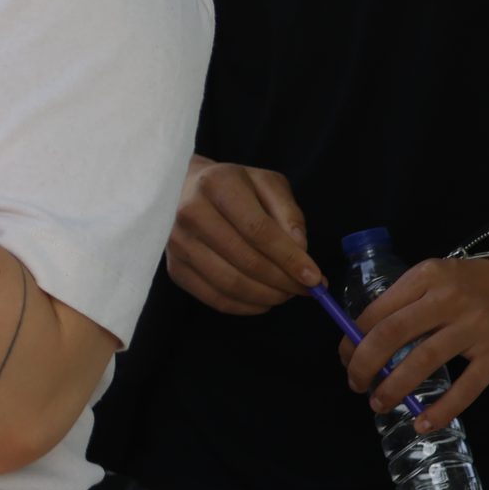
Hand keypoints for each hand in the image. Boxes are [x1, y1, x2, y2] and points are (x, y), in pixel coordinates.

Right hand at [164, 157, 324, 313]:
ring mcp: (177, 243)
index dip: (289, 258)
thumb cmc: (232, 185)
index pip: (258, 230)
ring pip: (230, 283)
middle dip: (283, 282)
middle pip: (245, 260)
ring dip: (267, 296)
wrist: (183, 188)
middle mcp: (190, 212)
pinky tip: (263, 300)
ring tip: (287, 294)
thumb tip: (301, 249)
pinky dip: (245, 306)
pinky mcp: (174, 268)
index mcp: (217, 184)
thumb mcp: (266, 183)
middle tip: (305, 290)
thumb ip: (288, 212)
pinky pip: (214, 298)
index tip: (314, 278)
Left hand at [340, 250, 488, 432]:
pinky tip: (422, 423)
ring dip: (393, 388)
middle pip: (391, 335)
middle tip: (355, 384)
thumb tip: (369, 338)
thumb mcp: (442, 276)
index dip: (353, 339)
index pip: (377, 310)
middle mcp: (448, 298)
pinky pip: (465, 388)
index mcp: (427, 275)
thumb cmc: (481, 283)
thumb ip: (411, 301)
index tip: (344, 358)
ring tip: (379, 404)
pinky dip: (440, 410)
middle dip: (364, 365)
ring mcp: (475, 327)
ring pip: (422, 361)